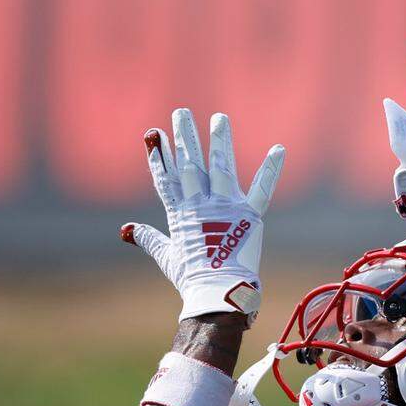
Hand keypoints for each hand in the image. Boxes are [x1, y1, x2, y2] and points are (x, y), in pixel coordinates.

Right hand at [122, 109, 284, 324]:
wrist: (217, 292)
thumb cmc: (191, 278)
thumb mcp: (166, 255)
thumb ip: (148, 238)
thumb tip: (125, 229)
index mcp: (180, 213)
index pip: (166, 178)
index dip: (159, 155)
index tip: (153, 132)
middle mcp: (201, 204)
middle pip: (191, 165)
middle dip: (185, 137)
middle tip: (181, 112)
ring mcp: (225, 207)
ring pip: (221, 167)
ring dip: (220, 141)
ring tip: (220, 118)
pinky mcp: (249, 215)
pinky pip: (262, 188)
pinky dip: (271, 168)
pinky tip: (279, 148)